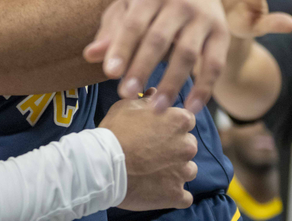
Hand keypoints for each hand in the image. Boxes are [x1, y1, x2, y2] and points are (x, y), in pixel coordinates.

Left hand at [83, 0, 227, 113]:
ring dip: (172, 83)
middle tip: (127, 94)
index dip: (122, 48)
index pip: (134, 23)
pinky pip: (215, 64)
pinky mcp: (222, 32)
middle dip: (142, 67)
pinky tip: (191, 107)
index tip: (110, 74)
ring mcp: (203, 17)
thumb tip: (90, 56)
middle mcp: (179, 3)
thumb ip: (110, 31)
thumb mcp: (127, 5)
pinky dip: (204, 87)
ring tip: (156, 108)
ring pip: (188, 53)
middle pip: (159, 38)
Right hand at [100, 89, 198, 210]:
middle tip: (152, 152)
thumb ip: (147, 100)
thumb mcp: (127, 106)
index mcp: (180, 120)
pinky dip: (173, 194)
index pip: (186, 121)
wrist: (103, 165)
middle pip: (188, 146)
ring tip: (153, 172)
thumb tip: (155, 93)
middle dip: (174, 149)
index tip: (158, 132)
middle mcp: (188, 145)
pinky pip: (184, 197)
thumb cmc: (115, 132)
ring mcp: (183, 172)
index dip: (171, 126)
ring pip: (187, 171)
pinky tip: (158, 189)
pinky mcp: (177, 195)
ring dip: (175, 171)